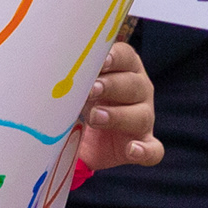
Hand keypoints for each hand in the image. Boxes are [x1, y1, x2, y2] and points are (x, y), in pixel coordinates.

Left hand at [73, 40, 161, 172]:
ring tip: (95, 118)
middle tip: (91, 90)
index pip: (126, 57)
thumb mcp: (76, 88)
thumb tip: (55, 71)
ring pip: (140, 115)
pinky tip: (132, 150)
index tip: (101, 61)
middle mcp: (139, 90)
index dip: (115, 58)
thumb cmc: (81, 102)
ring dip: (118, 116)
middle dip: (111, 86)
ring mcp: (143, 118)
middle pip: (133, 84)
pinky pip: (152, 149)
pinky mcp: (144, 143)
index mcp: (125, 69)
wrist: (83, 140)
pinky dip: (144, 150)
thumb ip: (74, 78)